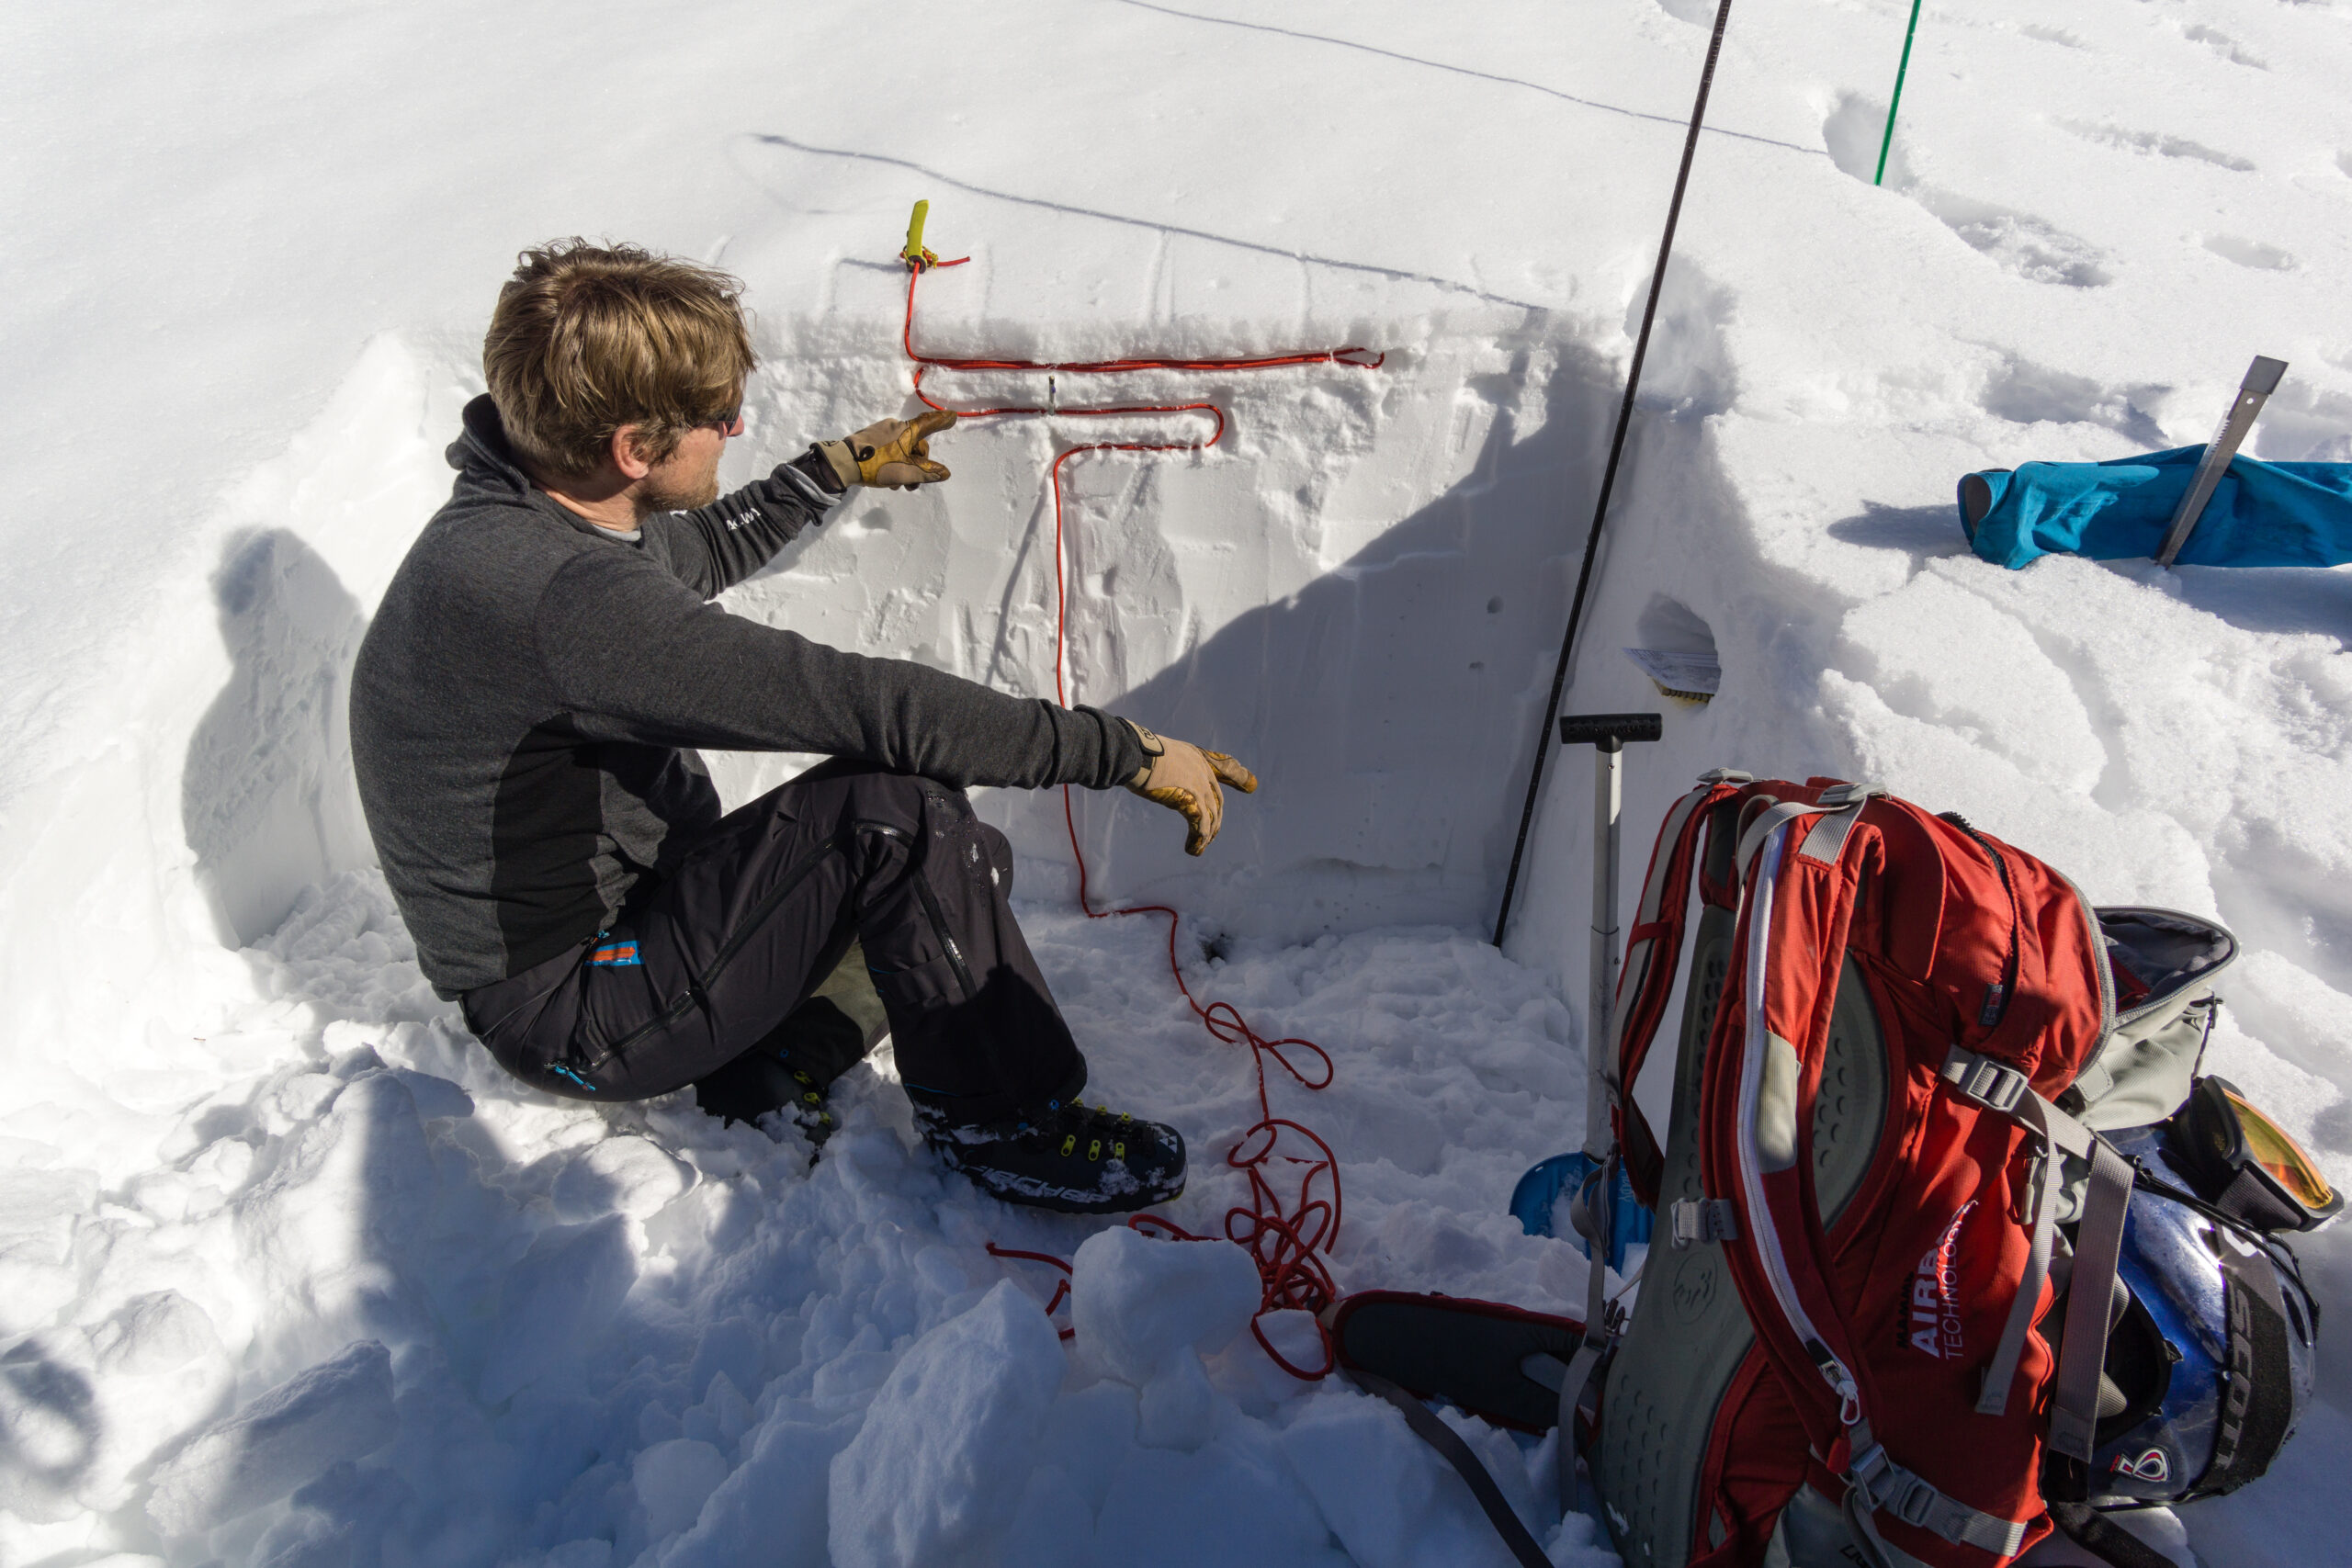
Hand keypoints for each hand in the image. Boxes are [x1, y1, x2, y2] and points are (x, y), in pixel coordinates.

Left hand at [819, 409, 956, 489]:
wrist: (842, 463)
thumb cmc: (877, 465)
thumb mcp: (906, 473)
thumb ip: (927, 473)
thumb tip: (945, 473)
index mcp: (906, 430)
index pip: (929, 424)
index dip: (942, 421)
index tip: (953, 416)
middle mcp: (895, 426)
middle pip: (916, 444)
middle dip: (918, 464)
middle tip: (912, 485)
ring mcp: (881, 431)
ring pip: (902, 449)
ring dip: (904, 468)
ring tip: (896, 485)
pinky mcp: (870, 438)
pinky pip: (889, 449)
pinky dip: (893, 463)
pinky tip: (886, 478)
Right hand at [1121, 721, 1257, 855]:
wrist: (1135, 754)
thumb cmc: (1137, 751)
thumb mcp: (1158, 755)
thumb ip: (1166, 767)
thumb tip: (1156, 774)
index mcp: (1196, 757)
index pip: (1223, 767)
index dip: (1238, 776)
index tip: (1251, 784)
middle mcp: (1202, 770)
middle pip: (1216, 800)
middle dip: (1216, 819)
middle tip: (1212, 835)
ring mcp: (1199, 785)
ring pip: (1211, 816)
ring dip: (1206, 834)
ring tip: (1199, 847)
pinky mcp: (1191, 800)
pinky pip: (1200, 825)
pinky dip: (1198, 839)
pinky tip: (1192, 849)